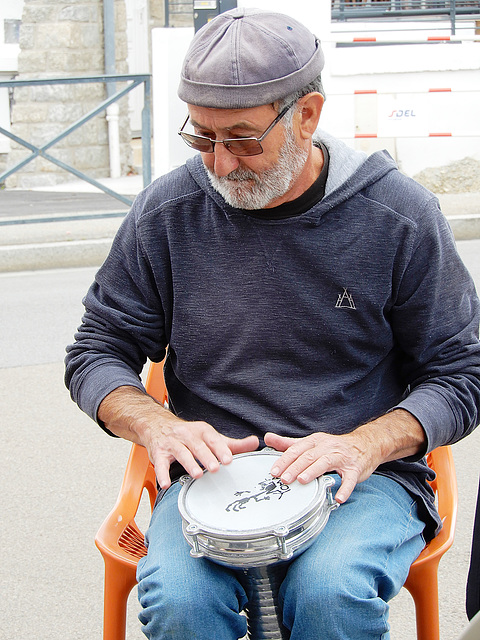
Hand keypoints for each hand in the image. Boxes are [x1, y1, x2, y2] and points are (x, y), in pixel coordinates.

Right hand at [97, 385, 258, 489]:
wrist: (157, 425)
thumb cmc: (189, 435)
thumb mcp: (210, 436)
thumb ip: (232, 443)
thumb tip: (256, 442)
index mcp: (201, 430)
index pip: (212, 438)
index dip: (221, 448)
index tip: (229, 459)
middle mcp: (186, 435)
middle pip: (197, 445)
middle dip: (206, 456)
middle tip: (215, 468)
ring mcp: (172, 443)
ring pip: (180, 452)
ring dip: (188, 463)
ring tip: (197, 475)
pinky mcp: (158, 453)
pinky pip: (160, 464)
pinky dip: (162, 473)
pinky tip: (166, 484)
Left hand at [264, 430, 375, 503]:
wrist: (365, 445)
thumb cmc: (334, 447)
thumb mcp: (311, 443)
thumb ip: (289, 443)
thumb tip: (267, 438)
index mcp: (315, 441)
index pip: (296, 449)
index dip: (284, 460)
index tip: (273, 471)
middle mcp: (327, 447)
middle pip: (308, 456)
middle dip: (295, 467)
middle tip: (284, 478)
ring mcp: (342, 457)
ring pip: (325, 462)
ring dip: (313, 472)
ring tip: (302, 481)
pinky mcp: (355, 468)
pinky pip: (350, 479)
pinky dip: (345, 488)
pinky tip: (339, 497)